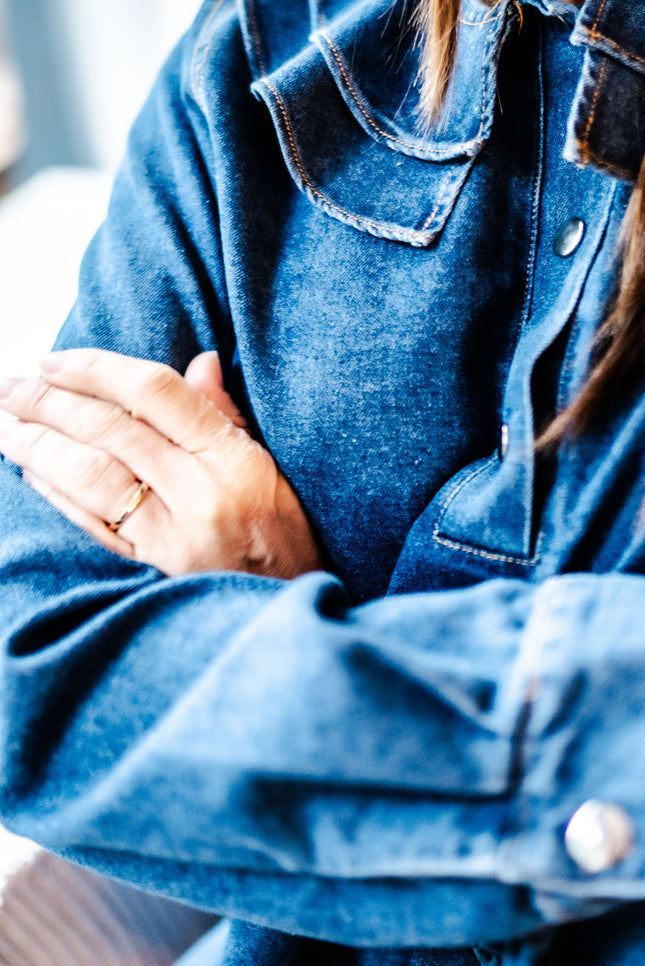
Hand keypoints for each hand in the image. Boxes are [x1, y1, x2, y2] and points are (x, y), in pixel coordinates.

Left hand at [0, 348, 320, 579]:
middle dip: (52, 403)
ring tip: (7, 425)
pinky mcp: (152, 573)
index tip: (56, 360)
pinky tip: (32, 475)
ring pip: (93, 477)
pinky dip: (57, 497)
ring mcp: (172, 537)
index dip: (98, 370)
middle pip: (113, 432)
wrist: (295, 605)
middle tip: (12, 386)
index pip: (156, 393)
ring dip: (40, 447)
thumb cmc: (288, 535)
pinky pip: (93, 527)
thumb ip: (226, 417)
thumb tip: (199, 362)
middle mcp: (201, 494)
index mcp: (234, 458)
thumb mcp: (274, 468)